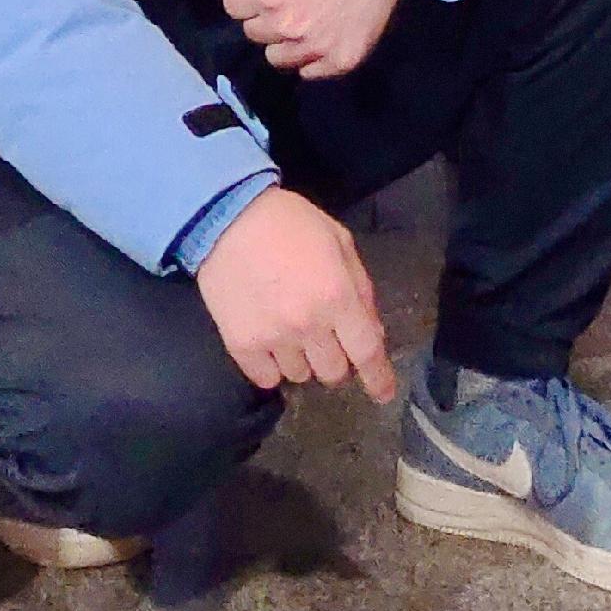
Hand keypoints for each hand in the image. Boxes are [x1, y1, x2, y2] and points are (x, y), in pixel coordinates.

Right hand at [193, 184, 397, 399]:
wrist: (226, 216)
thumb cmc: (290, 223)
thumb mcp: (339, 241)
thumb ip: (361, 288)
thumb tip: (373, 331)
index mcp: (338, 296)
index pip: (367, 351)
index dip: (379, 377)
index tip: (383, 394)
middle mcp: (308, 324)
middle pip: (333, 372)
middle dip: (336, 360)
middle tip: (324, 338)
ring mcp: (273, 337)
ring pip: (300, 376)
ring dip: (303, 360)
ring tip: (290, 331)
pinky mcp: (241, 344)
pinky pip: (267, 379)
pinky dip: (272, 367)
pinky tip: (269, 342)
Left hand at [203, 0, 414, 79]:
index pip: (232, 4)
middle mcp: (284, 25)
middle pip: (253, 31)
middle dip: (265, 14)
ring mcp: (314, 46)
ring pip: (278, 57)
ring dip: (285, 40)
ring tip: (305, 13)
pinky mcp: (341, 59)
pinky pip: (310, 72)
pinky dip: (314, 57)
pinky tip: (325, 30)